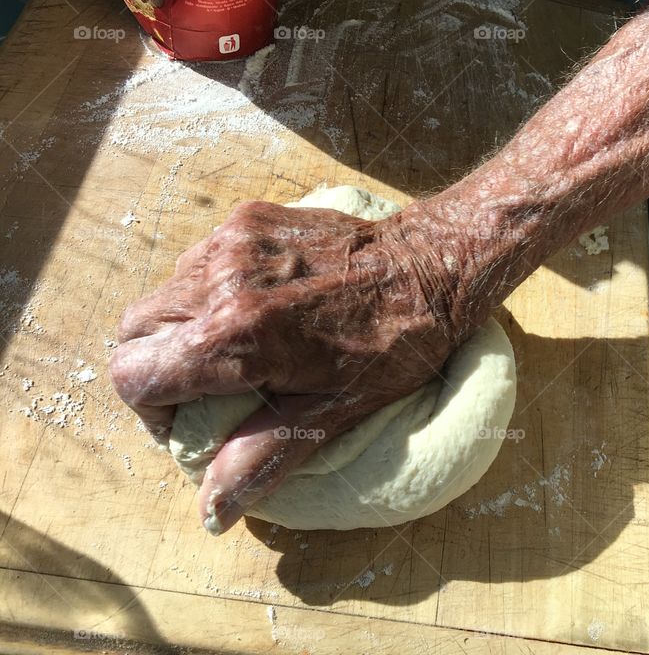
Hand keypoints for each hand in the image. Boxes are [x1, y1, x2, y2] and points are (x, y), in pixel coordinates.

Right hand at [109, 199, 474, 534]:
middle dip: (156, 367)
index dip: (151, 409)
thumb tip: (212, 513)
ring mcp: (232, 240)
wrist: (433, 263)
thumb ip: (262, 457)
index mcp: (239, 333)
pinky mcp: (248, 218)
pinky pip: (198, 263)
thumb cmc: (395, 344)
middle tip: (205, 389)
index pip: (134, 374)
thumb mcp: (334, 413)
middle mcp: (222, 278)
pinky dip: (210, 294)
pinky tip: (258, 307)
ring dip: (183, 329)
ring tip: (237, 349)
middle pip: (134, 330)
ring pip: (163, 294)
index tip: (190, 420)